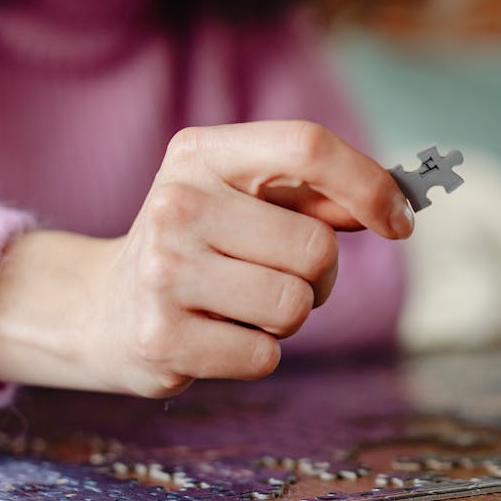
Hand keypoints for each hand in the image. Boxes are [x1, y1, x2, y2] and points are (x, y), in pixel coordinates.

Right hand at [81, 121, 413, 396]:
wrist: (101, 308)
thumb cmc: (198, 246)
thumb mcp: (242, 200)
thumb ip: (314, 195)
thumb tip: (394, 204)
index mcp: (200, 154)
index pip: (307, 146)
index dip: (369, 185)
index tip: (399, 222)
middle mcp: (176, 204)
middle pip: (316, 245)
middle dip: (321, 274)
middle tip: (278, 275)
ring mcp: (164, 272)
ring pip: (295, 304)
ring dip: (289, 316)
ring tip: (242, 304)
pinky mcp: (161, 338)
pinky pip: (265, 355)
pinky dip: (258, 352)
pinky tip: (216, 335)